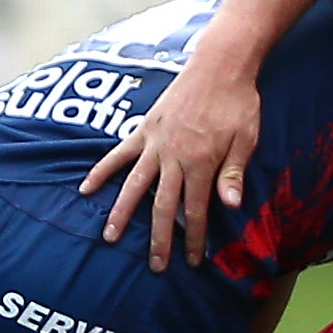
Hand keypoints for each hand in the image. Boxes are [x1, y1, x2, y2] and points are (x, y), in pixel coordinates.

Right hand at [78, 57, 259, 267]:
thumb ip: (234, 173)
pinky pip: (118, 154)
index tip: (193, 261)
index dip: (194, 238)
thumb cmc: (239, 103)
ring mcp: (154, 143)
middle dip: (159, 239)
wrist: (219, 65)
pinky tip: (86, 189)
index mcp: (201, 163)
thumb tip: (230, 207)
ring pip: (134, 185)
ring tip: (109, 237)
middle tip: (155, 266)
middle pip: (162, 206)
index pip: (195, 211)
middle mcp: (173, 157)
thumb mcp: (247, 139)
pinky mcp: (143, 129)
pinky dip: (101, 171)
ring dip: (121, 213)